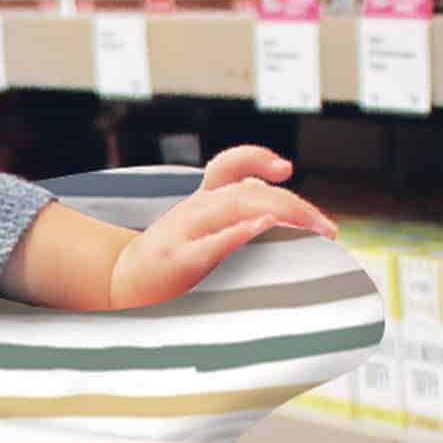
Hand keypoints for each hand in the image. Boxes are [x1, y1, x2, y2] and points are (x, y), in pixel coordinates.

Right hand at [108, 148, 335, 309]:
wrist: (115, 285)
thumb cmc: (163, 261)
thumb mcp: (193, 228)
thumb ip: (229, 211)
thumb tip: (272, 198)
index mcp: (199, 203)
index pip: (227, 166)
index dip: (257, 158)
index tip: (286, 168)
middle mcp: (193, 210)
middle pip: (247, 191)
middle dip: (294, 205)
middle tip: (328, 229)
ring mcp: (183, 233)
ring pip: (236, 206)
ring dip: (280, 212)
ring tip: (312, 227)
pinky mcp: (178, 261)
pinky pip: (212, 242)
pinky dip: (238, 232)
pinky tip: (262, 228)